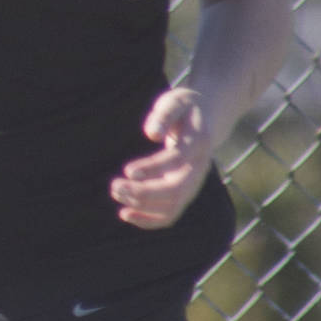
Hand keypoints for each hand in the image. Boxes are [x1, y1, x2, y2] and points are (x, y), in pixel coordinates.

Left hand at [111, 86, 211, 228]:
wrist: (204, 123)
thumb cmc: (184, 109)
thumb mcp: (176, 101)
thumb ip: (164, 115)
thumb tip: (151, 134)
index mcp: (198, 143)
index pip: (176, 160)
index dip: (153, 168)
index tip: (128, 170)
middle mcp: (199, 169)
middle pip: (176, 190)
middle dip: (144, 193)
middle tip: (115, 186)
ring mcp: (193, 185)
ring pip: (172, 207)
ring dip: (142, 207)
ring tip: (116, 192)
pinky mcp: (184, 194)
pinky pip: (169, 215)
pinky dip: (148, 220)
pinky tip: (125, 213)